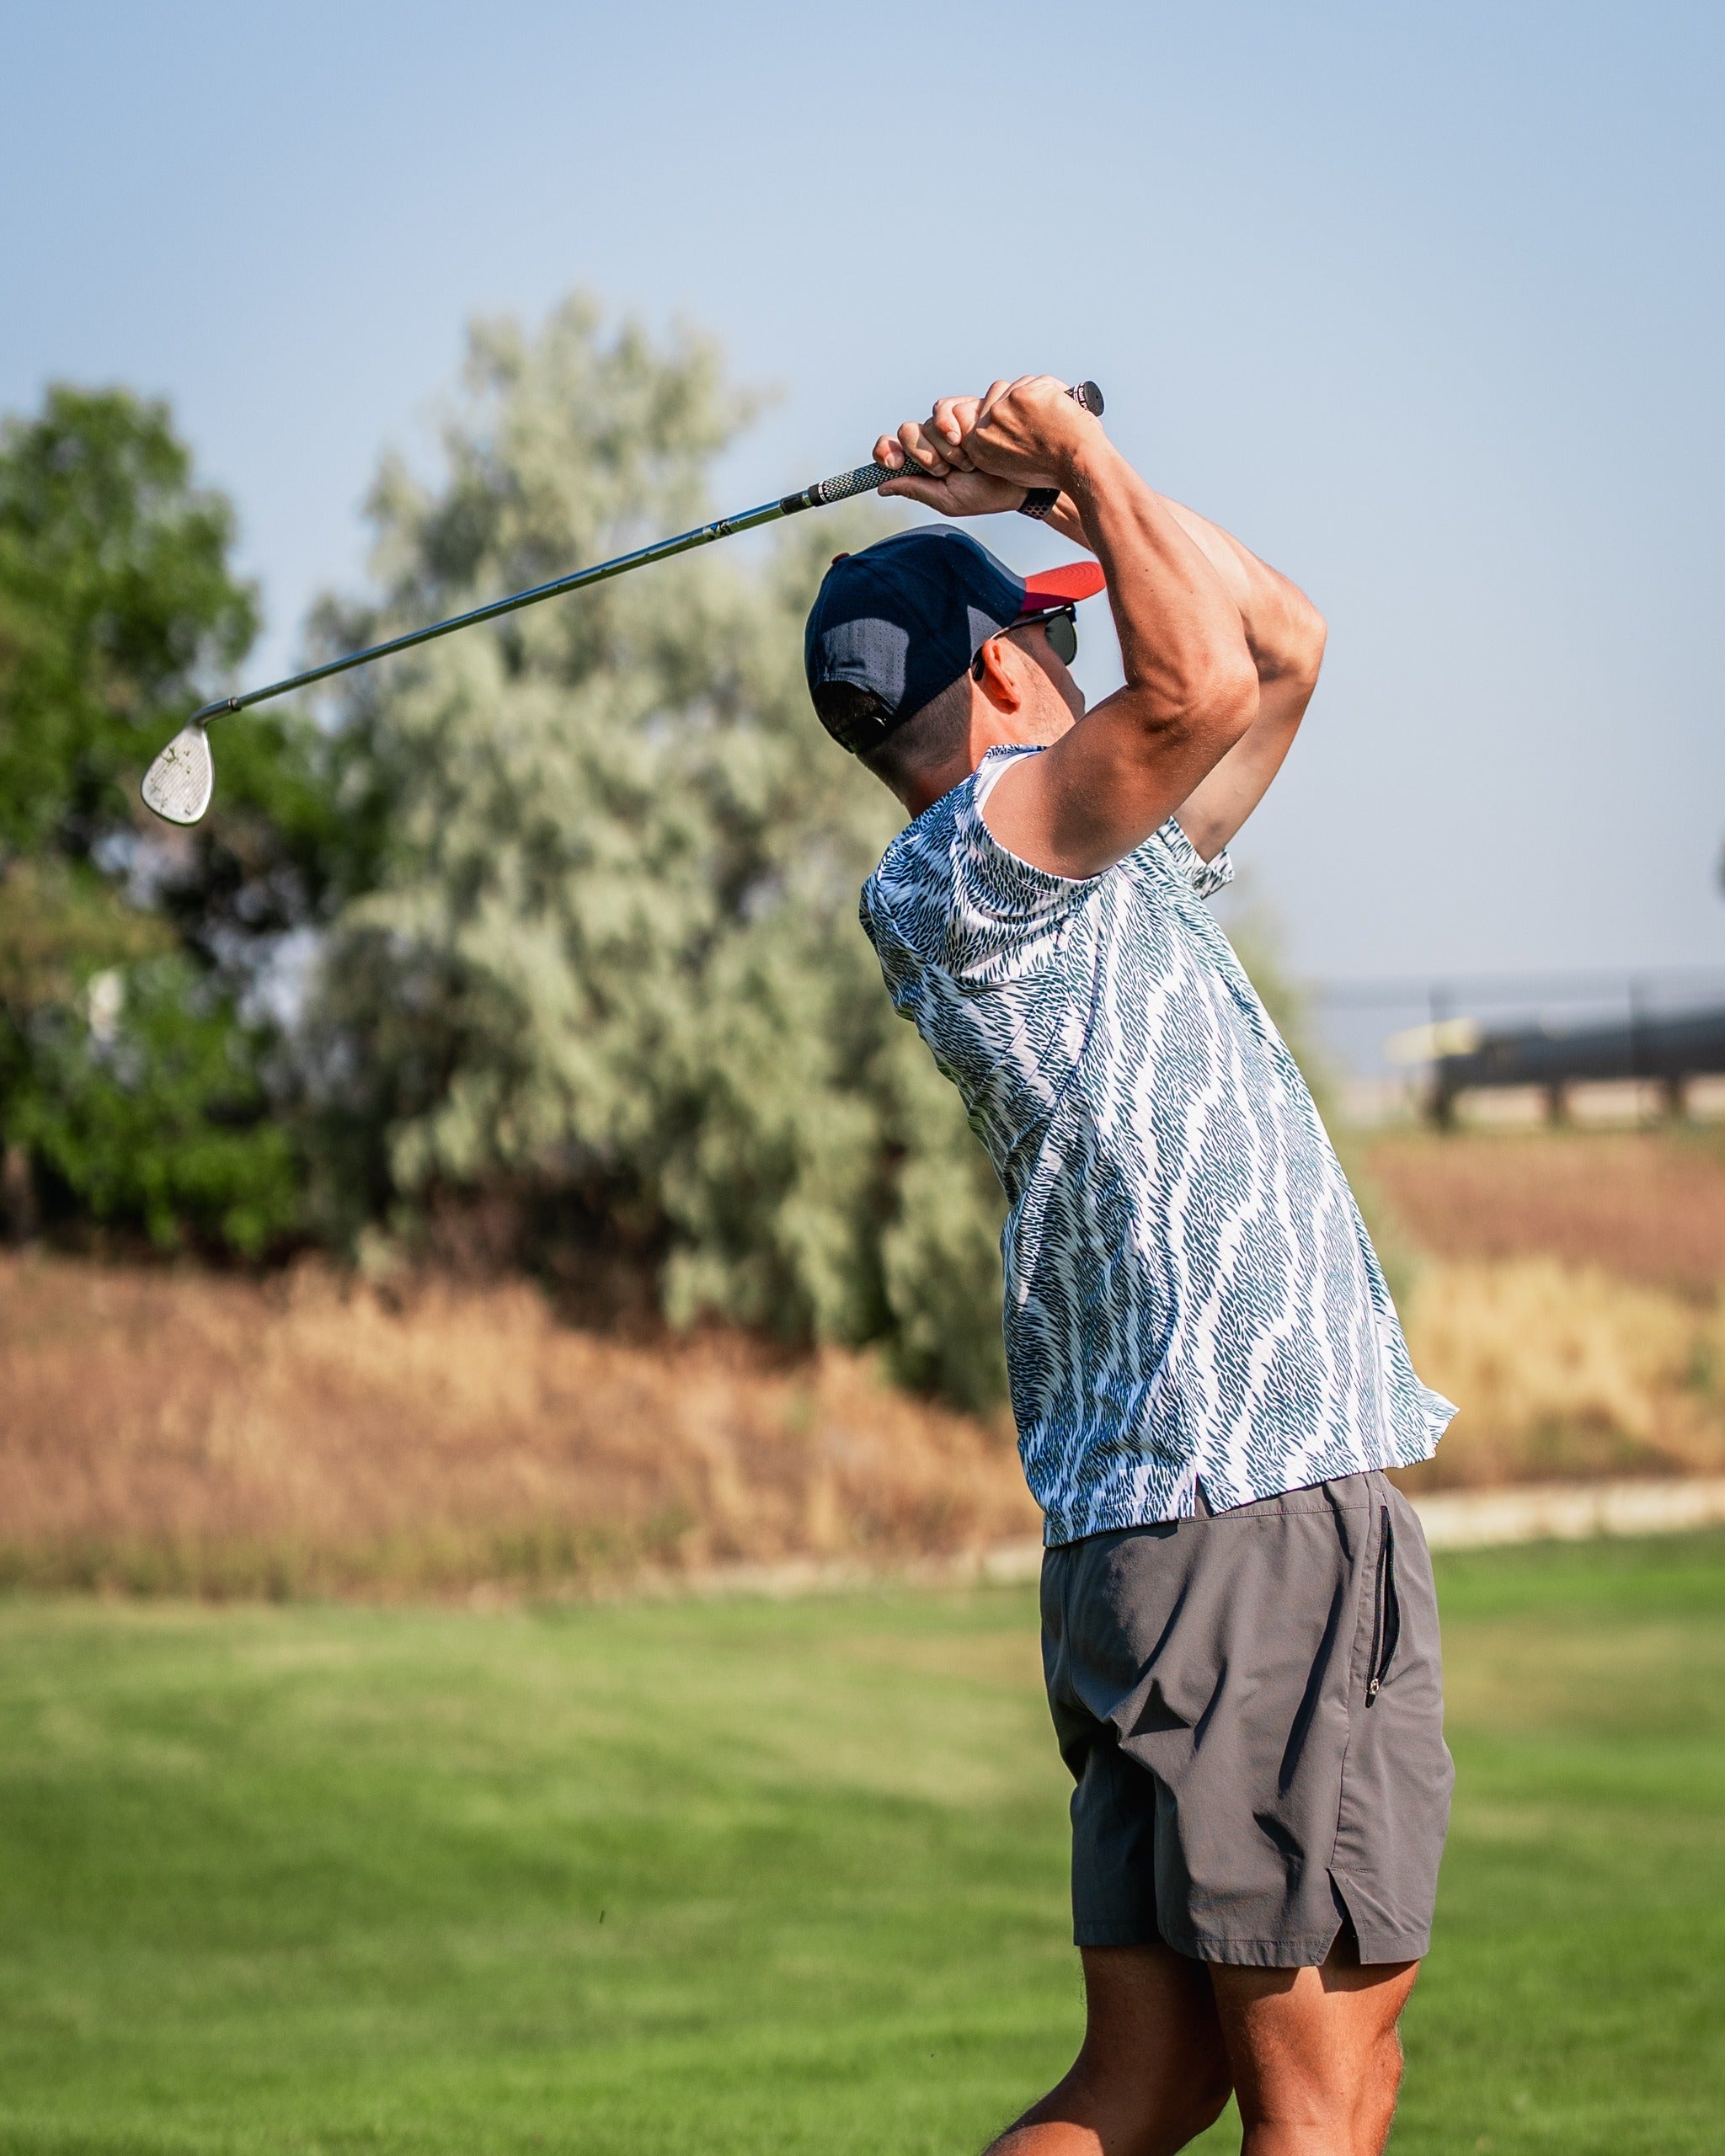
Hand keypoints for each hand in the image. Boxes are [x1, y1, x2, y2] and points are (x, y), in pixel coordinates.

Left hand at [873, 395, 1025, 516]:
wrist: (1021, 480)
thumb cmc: (985, 494)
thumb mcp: (947, 500)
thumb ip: (915, 489)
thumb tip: (881, 486)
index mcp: (921, 461)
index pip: (891, 447)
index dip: (885, 450)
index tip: (892, 462)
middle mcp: (931, 438)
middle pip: (907, 431)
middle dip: (924, 454)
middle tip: (946, 470)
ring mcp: (949, 421)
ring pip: (928, 421)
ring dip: (947, 446)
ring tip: (970, 461)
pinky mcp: (966, 406)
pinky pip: (948, 407)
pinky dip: (957, 425)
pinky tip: (973, 438)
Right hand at [961, 375, 1096, 489]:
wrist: (1078, 465)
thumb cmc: (1054, 470)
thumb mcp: (1015, 467)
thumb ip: (1001, 446)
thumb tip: (1000, 424)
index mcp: (979, 449)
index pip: (985, 411)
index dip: (1006, 409)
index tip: (1024, 416)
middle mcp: (986, 429)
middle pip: (998, 391)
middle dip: (1019, 398)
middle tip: (1042, 417)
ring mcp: (1002, 410)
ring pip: (1020, 384)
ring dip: (1038, 393)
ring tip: (1055, 418)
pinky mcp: (1022, 395)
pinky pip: (1040, 381)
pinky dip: (1055, 389)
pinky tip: (1064, 408)